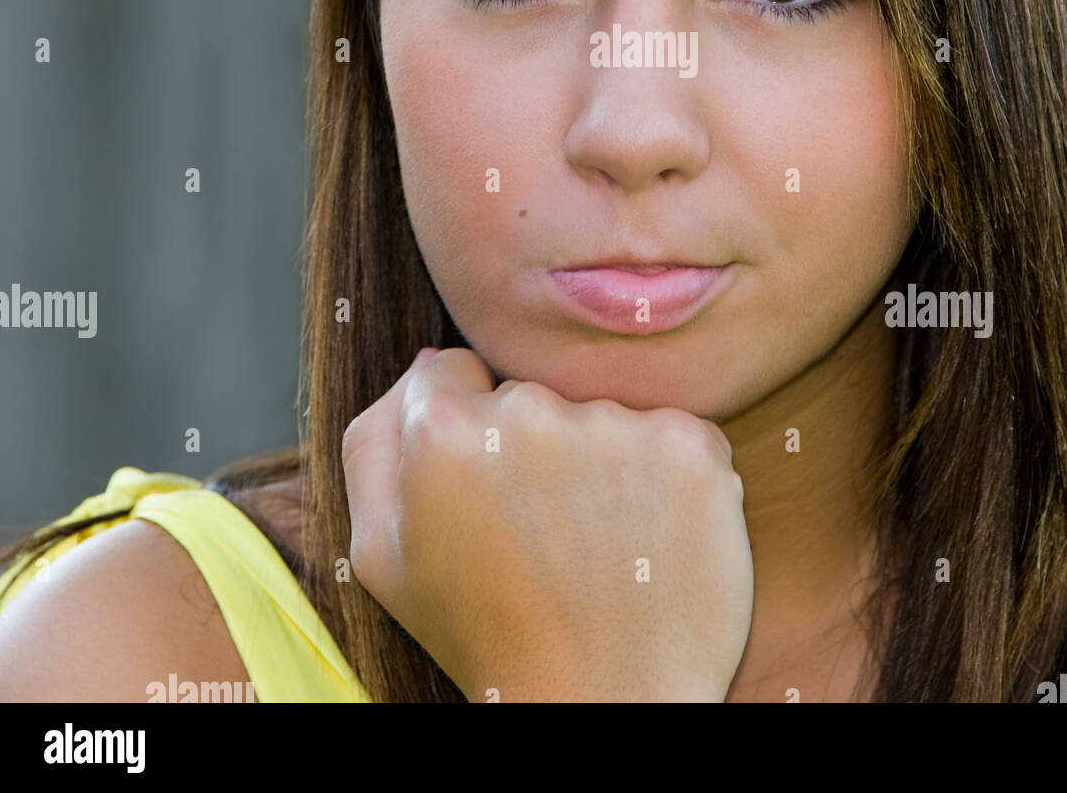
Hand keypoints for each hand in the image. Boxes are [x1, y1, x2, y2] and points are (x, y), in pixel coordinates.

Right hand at [342, 346, 753, 700]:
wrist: (606, 704)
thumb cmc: (486, 632)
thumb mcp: (382, 555)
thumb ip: (375, 443)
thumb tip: (429, 363)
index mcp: (444, 432)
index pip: (454, 372)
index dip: (465, 434)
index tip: (486, 492)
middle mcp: (531, 411)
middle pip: (530, 392)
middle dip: (534, 446)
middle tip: (542, 534)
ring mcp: (618, 425)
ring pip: (602, 413)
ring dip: (603, 463)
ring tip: (598, 546)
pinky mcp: (692, 446)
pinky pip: (672, 431)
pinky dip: (666, 476)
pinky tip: (651, 537)